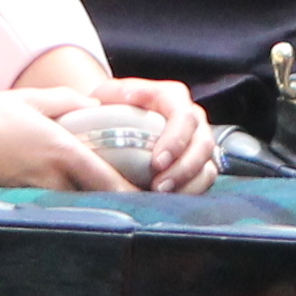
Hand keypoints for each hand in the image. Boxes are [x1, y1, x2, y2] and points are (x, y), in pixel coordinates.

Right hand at [0, 87, 135, 191]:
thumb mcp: (30, 100)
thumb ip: (67, 103)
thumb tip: (94, 106)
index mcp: (59, 152)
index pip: (107, 181)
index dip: (132, 192)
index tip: (151, 195)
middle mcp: (49, 179)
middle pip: (95, 200)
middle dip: (116, 203)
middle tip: (139, 199)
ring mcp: (32, 194)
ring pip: (74, 204)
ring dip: (90, 202)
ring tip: (111, 201)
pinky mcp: (17, 200)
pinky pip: (51, 204)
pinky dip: (65, 202)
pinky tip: (70, 198)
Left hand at [80, 74, 216, 193]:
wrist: (118, 117)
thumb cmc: (110, 107)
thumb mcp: (101, 97)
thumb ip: (88, 99)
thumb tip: (91, 106)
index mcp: (170, 96)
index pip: (183, 115)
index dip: (175, 140)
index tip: (157, 162)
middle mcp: (191, 116)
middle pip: (201, 142)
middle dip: (184, 168)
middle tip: (159, 186)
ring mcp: (198, 140)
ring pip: (207, 164)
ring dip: (188, 183)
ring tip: (162, 195)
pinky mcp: (199, 162)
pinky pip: (204, 179)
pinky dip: (190, 191)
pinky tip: (169, 200)